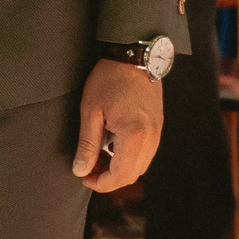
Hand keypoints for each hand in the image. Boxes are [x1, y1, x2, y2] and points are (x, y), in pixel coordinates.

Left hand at [73, 59, 162, 192]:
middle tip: (88, 168)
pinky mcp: (157, 126)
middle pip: (131, 176)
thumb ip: (87, 144)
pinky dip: (129, 158)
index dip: (100, 183)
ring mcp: (157, 133)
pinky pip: (145, 154)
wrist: (134, 54)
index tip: (83, 177)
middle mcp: (151, 138)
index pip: (120, 176)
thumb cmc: (110, 78)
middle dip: (108, 178)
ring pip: (140, 167)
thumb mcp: (91, 111)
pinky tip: (112, 146)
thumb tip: (80, 171)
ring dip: (119, 169)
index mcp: (134, 136)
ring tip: (98, 157)